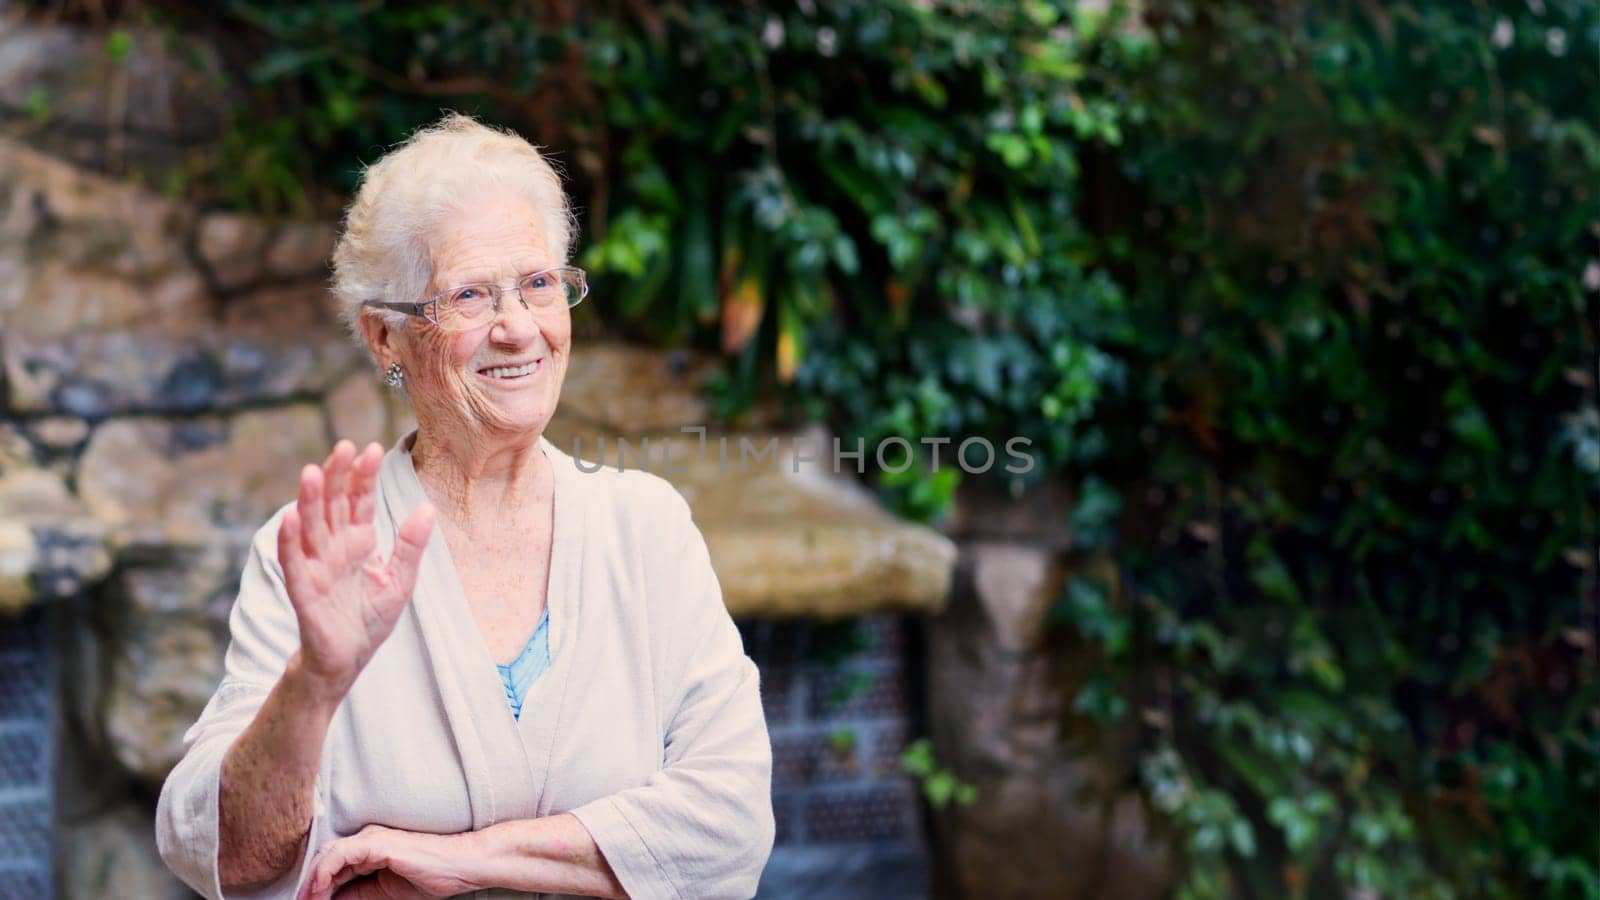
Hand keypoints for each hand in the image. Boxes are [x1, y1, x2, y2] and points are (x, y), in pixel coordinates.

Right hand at [279, 440, 435, 699]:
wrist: (350, 658)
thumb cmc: (371, 618)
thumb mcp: (400, 580)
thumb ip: (411, 546)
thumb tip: (427, 508)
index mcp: (358, 541)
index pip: (359, 501)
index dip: (363, 477)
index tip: (371, 449)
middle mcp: (334, 547)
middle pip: (332, 504)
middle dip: (336, 476)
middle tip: (343, 446)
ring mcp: (316, 566)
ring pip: (311, 526)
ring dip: (309, 500)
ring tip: (311, 471)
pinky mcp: (303, 589)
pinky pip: (294, 562)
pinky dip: (291, 541)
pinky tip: (290, 518)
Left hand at [298, 825, 479, 899]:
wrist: (460, 867)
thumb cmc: (431, 877)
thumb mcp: (384, 893)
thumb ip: (357, 894)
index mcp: (370, 850)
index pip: (334, 865)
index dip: (317, 885)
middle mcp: (367, 840)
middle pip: (326, 858)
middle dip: (310, 883)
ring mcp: (372, 839)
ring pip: (329, 854)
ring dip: (313, 879)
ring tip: (307, 898)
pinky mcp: (378, 843)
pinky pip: (342, 854)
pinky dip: (326, 870)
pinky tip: (320, 886)